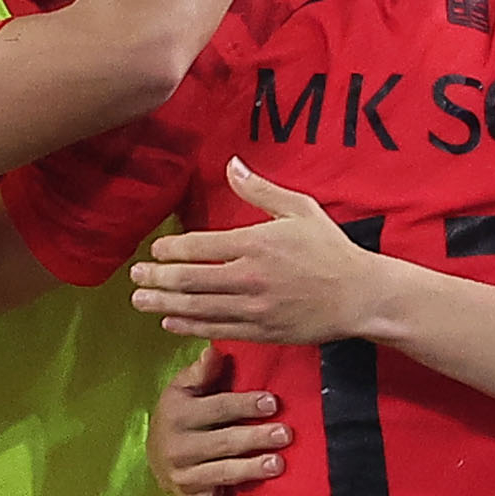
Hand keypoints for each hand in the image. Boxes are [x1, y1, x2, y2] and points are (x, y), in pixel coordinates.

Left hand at [126, 159, 394, 342]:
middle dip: (157, 280)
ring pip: (197, 308)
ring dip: (164, 305)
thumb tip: (231, 164)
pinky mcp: (260, 331)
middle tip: (134, 279)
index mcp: (255, 244)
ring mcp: (253, 308)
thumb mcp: (299, 209)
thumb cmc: (329, 249)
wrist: (359, 296)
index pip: (199, 246)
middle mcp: (249, 277)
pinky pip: (216, 329)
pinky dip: (189, 327)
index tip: (154, 251)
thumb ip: (259, 190)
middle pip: (190, 280)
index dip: (170, 250)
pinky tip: (170, 323)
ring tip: (140, 302)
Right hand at [151, 346, 283, 495]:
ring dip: (249, 470)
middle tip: (285, 434)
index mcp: (177, 415)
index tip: (272, 402)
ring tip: (277, 464)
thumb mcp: (183, 388)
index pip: (216, 410)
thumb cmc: (179, 413)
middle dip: (254, 438)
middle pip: (222, 443)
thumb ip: (201, 372)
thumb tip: (214, 351)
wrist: (154, 453)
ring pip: (220, 473)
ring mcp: (183, 477)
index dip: (244, 405)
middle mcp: (177, 448)